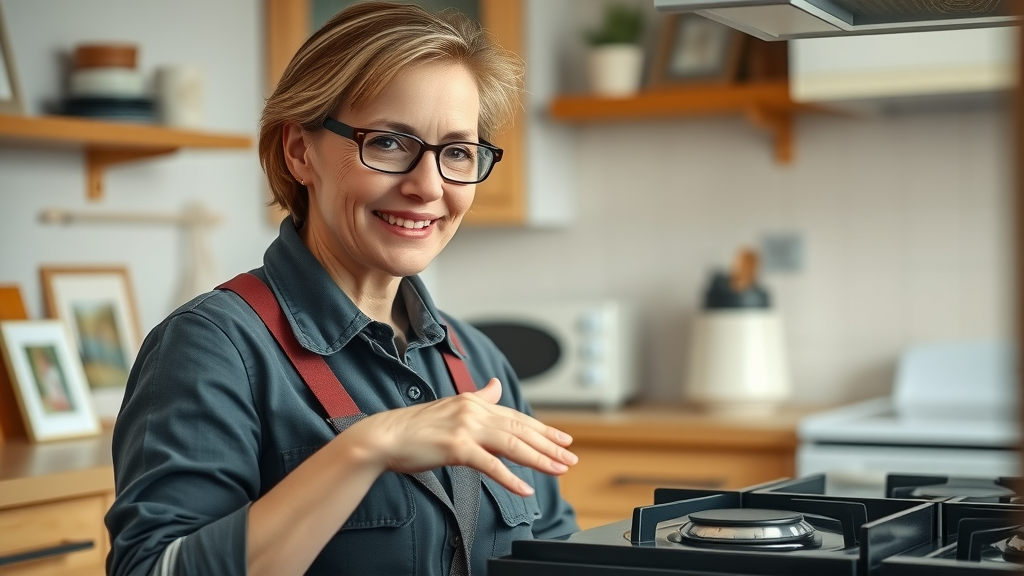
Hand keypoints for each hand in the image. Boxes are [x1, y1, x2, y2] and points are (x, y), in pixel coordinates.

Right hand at [345, 379, 576, 495]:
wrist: (385, 437)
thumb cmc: (415, 428)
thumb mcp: (451, 408)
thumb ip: (478, 398)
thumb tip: (496, 386)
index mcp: (474, 401)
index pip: (517, 417)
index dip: (543, 429)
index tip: (564, 439)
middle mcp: (474, 410)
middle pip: (521, 429)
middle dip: (550, 445)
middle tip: (571, 457)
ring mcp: (466, 428)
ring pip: (513, 445)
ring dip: (540, 459)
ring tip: (558, 470)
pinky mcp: (457, 447)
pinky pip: (491, 465)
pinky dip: (510, 478)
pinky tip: (525, 489)